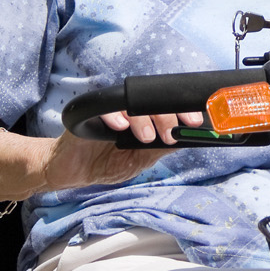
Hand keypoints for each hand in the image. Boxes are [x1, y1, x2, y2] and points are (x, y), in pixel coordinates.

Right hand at [40, 111, 204, 190]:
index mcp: (145, 117)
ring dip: (143, 118)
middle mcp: (130, 108)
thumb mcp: (140, 159)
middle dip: (167, 115)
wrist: (73, 170)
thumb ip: (160, 149)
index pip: (168, 106)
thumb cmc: (107, 162)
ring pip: (132, 102)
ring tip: (146, 138)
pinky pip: (104, 107)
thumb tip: (188, 140)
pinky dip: (115, 116)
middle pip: (153, 101)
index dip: (183, 111)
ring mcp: (111, 108)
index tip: (196, 122)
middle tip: (171, 134)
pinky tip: (120, 128)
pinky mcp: (90, 111)